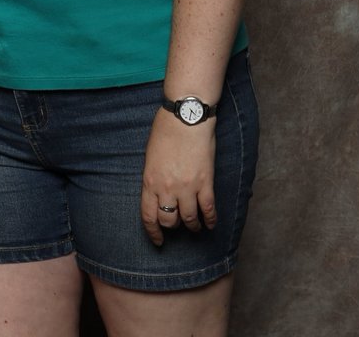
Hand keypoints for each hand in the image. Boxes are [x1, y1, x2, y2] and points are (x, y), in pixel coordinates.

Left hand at [140, 108, 216, 246]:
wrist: (186, 118)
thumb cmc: (165, 131)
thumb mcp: (150, 155)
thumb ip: (152, 176)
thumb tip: (157, 192)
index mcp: (150, 181)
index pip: (148, 216)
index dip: (153, 232)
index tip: (158, 240)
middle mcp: (167, 188)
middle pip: (169, 220)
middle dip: (172, 226)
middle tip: (176, 226)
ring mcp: (187, 187)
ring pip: (189, 219)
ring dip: (192, 226)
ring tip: (195, 227)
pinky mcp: (205, 183)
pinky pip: (208, 209)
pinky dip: (210, 220)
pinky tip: (210, 224)